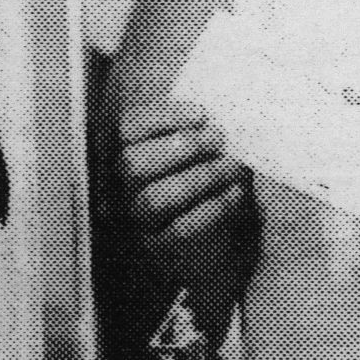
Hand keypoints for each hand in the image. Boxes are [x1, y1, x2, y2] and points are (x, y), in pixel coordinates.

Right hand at [115, 102, 254, 273]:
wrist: (227, 248)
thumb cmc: (215, 187)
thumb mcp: (206, 153)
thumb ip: (204, 131)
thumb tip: (226, 109)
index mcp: (130, 155)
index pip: (127, 129)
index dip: (162, 117)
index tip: (202, 114)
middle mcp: (124, 189)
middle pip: (132, 164)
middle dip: (182, 147)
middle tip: (218, 139)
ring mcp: (140, 222)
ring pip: (154, 198)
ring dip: (200, 176)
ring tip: (234, 168)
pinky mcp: (162, 250)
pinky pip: (180, 229)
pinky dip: (212, 208)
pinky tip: (235, 195)